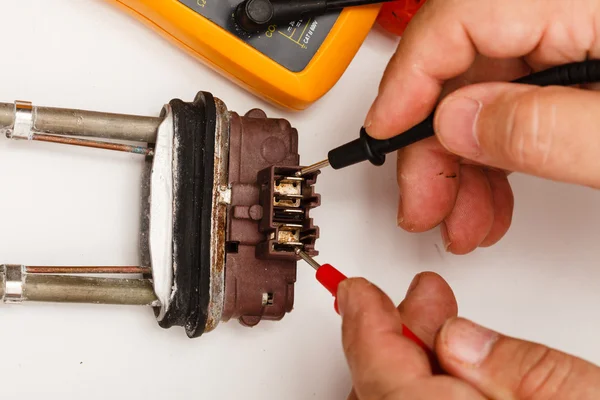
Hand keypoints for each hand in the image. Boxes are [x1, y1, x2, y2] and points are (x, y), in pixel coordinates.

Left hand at [338, 274, 599, 398]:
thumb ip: (521, 370)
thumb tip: (458, 339)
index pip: (384, 379)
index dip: (367, 327)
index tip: (358, 293)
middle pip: (381, 399)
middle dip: (394, 342)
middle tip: (420, 304)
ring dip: (410, 373)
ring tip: (442, 336)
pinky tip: (451, 382)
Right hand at [366, 0, 599, 253]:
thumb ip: (543, 128)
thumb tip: (456, 124)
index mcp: (580, 1)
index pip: (456, 20)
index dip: (406, 82)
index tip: (383, 134)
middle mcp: (569, 9)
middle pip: (461, 64)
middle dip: (433, 145)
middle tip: (424, 203)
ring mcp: (571, 34)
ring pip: (481, 91)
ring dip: (461, 162)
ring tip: (461, 219)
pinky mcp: (574, 62)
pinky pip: (513, 102)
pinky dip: (494, 154)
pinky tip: (488, 196)